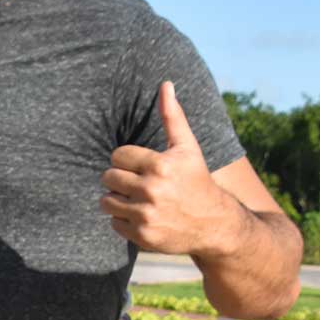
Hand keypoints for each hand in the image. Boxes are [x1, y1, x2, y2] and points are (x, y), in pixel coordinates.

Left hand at [101, 82, 237, 255]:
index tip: (141, 166)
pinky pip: (114, 223)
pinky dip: (123, 220)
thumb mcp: (187, 148)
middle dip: (119, 179)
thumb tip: (166, 84)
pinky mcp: (142, 236)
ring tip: (138, 199)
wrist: (213, 224)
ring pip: (106, 201)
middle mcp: (152, 190)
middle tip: (137, 183)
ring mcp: (146, 215)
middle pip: (108, 178)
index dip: (126, 160)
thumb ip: (173, 116)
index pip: (117, 156)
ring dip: (117, 200)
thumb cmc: (196, 180)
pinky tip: (143, 216)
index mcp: (160, 165)